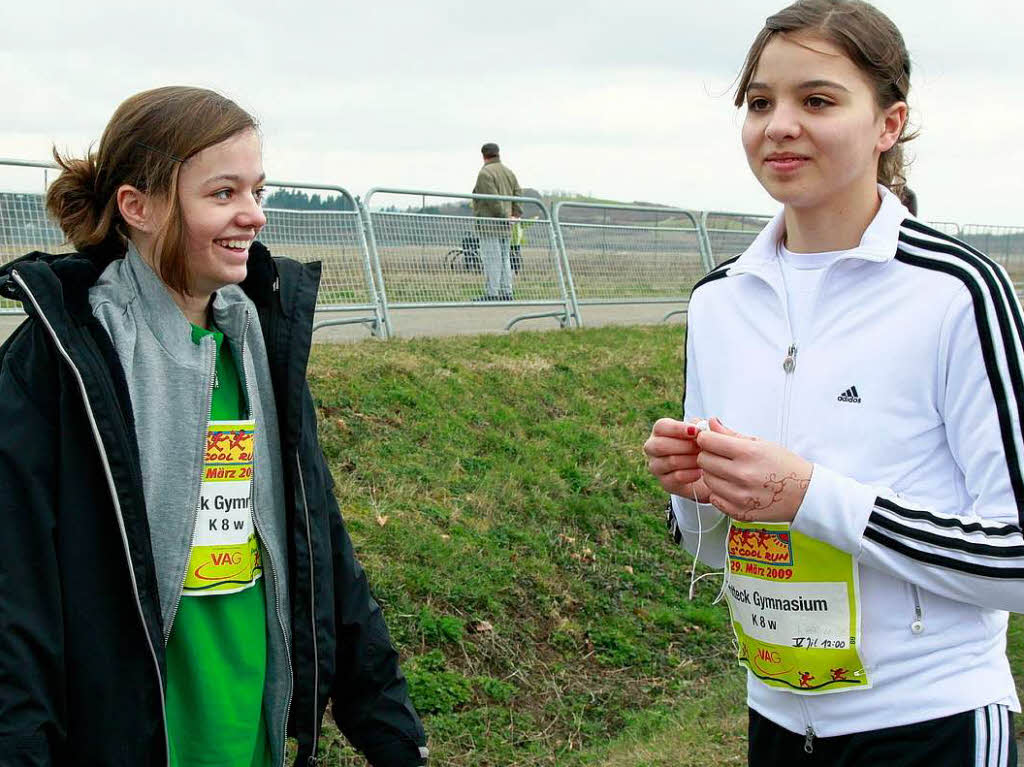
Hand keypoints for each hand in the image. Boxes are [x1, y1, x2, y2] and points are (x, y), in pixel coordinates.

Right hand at [644, 417, 710, 500]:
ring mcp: (656, 466)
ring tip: (704, 459)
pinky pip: (677, 477)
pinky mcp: (665, 483)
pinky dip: (692, 474)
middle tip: (701, 448)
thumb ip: (705, 426)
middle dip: (685, 446)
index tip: (696, 431)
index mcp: (660, 431)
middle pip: (660, 445)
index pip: (661, 427)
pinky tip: (701, 472)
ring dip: (691, 460)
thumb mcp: (705, 433)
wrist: (709, 473)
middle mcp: (653, 448)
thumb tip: (711, 421)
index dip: (678, 429)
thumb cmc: (703, 448)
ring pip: (670, 461)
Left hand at [695, 418, 812, 521]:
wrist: (805, 494)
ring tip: (730, 473)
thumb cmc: (784, 466)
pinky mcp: (739, 512)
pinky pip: (713, 499)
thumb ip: (732, 434)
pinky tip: (732, 488)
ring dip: (713, 474)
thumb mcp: (761, 444)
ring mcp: (740, 496)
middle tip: (721, 457)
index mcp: (748, 453)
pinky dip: (719, 493)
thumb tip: (711, 423)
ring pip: (707, 480)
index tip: (711, 440)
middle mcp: (742, 474)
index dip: (707, 438)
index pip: (707, 441)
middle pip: (703, 460)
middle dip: (708, 455)